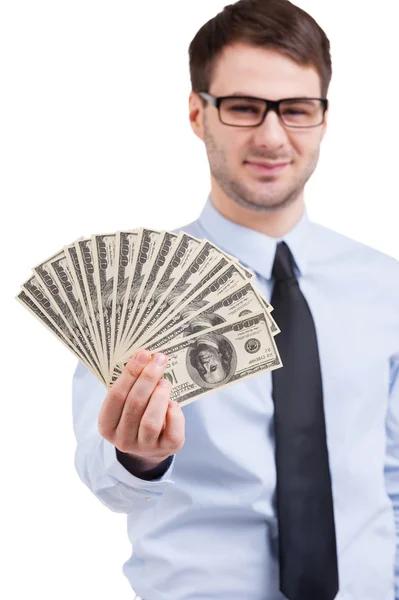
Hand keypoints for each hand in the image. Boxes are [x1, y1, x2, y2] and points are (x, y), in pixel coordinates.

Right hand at [98, 350, 184, 467]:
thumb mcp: (126, 405)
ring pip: (151, 421)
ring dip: (160, 396)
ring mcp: (143, 447)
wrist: (150, 447)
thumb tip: (147, 358)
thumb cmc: (137, 416)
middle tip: (159, 360)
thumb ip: (131, 387)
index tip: (143, 354)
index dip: (130, 373)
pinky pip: (172, 431)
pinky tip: (173, 403)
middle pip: (134, 405)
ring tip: (165, 382)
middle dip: (148, 378)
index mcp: (106, 425)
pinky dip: (174, 413)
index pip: (116, 396)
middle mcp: (122, 440)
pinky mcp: (165, 450)